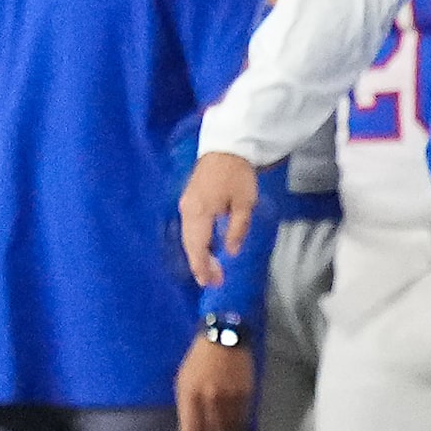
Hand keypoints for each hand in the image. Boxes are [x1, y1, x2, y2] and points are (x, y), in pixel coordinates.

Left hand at [175, 337, 254, 430]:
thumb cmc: (198, 360)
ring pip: (227, 429)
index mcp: (189, 395)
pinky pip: (242, 418)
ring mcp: (229, 397)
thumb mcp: (183, 381)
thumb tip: (189, 430)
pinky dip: (238, 430)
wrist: (224, 340)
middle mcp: (209, 399)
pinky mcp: (245, 393)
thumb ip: (185, 406)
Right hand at [179, 151, 260, 286]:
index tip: (211, 282)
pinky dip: (198, 242)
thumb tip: (230, 252)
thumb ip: (236, 228)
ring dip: (199, 255)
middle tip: (214, 282)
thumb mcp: (244, 203)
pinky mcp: (189, 200)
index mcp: (198, 212)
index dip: (203, 266)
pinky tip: (208, 250)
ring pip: (189, 237)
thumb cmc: (237, 175)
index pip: (197, 246)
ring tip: (211, 271)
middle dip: (201, 264)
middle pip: (190, 244)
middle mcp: (187, 211)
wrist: (226, 147)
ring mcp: (186, 205)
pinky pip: (190, 228)